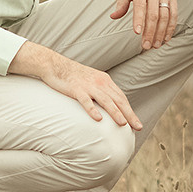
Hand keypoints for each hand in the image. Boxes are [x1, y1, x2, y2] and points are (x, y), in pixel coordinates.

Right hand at [9, 41, 140, 129]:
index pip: (121, 97)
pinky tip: (98, 118)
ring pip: (106, 101)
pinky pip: (86, 101)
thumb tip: (109, 105)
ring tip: (123, 123)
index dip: (130, 110)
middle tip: (138, 127)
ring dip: (115, 112)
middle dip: (129, 114)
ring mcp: (88, 85)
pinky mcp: (76, 89)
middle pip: (118, 100)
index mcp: (105, 80)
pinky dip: (93, 109)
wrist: (55, 64)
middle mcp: (100, 82)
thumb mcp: (91, 80)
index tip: (136, 122)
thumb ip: (101, 90)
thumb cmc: (72, 75)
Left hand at [110, 0, 177, 49]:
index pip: (140, 5)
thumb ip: (121, 2)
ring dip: (160, 32)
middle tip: (145, 46)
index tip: (138, 33)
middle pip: (154, 13)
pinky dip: (170, 28)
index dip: (139, 19)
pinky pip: (174, 14)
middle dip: (150, 31)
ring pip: (165, 16)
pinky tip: (166, 38)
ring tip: (155, 45)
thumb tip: (113, 17)